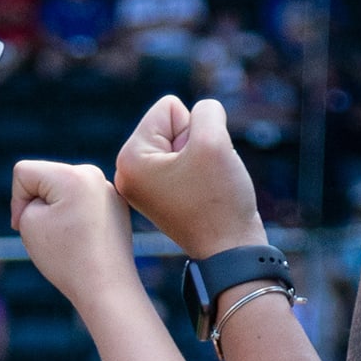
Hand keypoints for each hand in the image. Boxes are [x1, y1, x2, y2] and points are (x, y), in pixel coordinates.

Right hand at [11, 160, 138, 303]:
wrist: (106, 289)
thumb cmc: (65, 258)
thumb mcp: (29, 221)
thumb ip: (32, 195)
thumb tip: (58, 193)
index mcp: (73, 174)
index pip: (24, 172)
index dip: (17, 202)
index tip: (27, 229)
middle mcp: (95, 175)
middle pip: (45, 179)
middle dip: (39, 205)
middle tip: (54, 237)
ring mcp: (109, 190)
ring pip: (63, 192)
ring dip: (56, 212)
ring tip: (70, 241)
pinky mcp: (117, 206)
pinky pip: (82, 203)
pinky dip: (76, 219)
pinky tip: (84, 242)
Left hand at [114, 96, 265, 257]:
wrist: (231, 252)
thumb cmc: (219, 201)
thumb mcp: (214, 141)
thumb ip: (206, 110)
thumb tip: (203, 114)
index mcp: (129, 158)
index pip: (169, 108)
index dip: (195, 131)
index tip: (196, 167)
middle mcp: (129, 171)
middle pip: (174, 124)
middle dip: (198, 144)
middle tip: (202, 180)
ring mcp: (146, 184)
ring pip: (186, 142)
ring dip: (204, 158)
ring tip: (204, 188)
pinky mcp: (164, 193)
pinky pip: (190, 161)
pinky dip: (205, 171)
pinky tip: (204, 195)